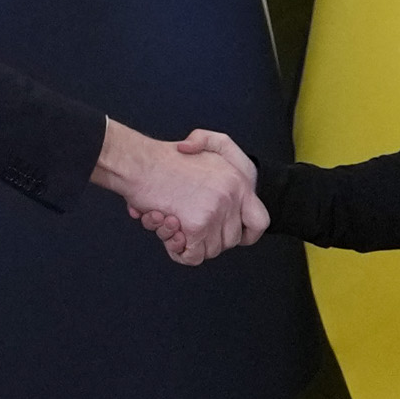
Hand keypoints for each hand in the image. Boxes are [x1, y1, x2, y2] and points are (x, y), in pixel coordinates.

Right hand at [93, 118, 262, 263]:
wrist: (140, 162)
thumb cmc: (166, 157)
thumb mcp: (208, 142)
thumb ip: (225, 155)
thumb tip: (227, 193)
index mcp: (239, 181)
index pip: (259, 222)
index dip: (246, 234)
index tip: (227, 231)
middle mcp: (232, 197)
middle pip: (229, 240)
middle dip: (207, 237)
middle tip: (184, 223)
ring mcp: (215, 212)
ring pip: (211, 250)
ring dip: (188, 243)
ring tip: (168, 221)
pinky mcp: (196, 225)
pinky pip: (192, 256)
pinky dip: (178, 251)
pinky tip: (166, 230)